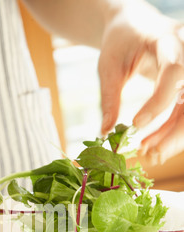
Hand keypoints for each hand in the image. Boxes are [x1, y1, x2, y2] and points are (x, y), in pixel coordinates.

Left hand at [98, 1, 183, 160]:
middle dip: (175, 131)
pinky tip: (150, 146)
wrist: (132, 26)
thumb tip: (105, 132)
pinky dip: (168, 133)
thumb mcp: (108, 67)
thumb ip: (109, 99)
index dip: (158, 101)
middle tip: (152, 155)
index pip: (174, 72)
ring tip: (148, 155)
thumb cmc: (119, 42)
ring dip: (171, 138)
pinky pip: (182, 114)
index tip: (135, 124)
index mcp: (167, 41)